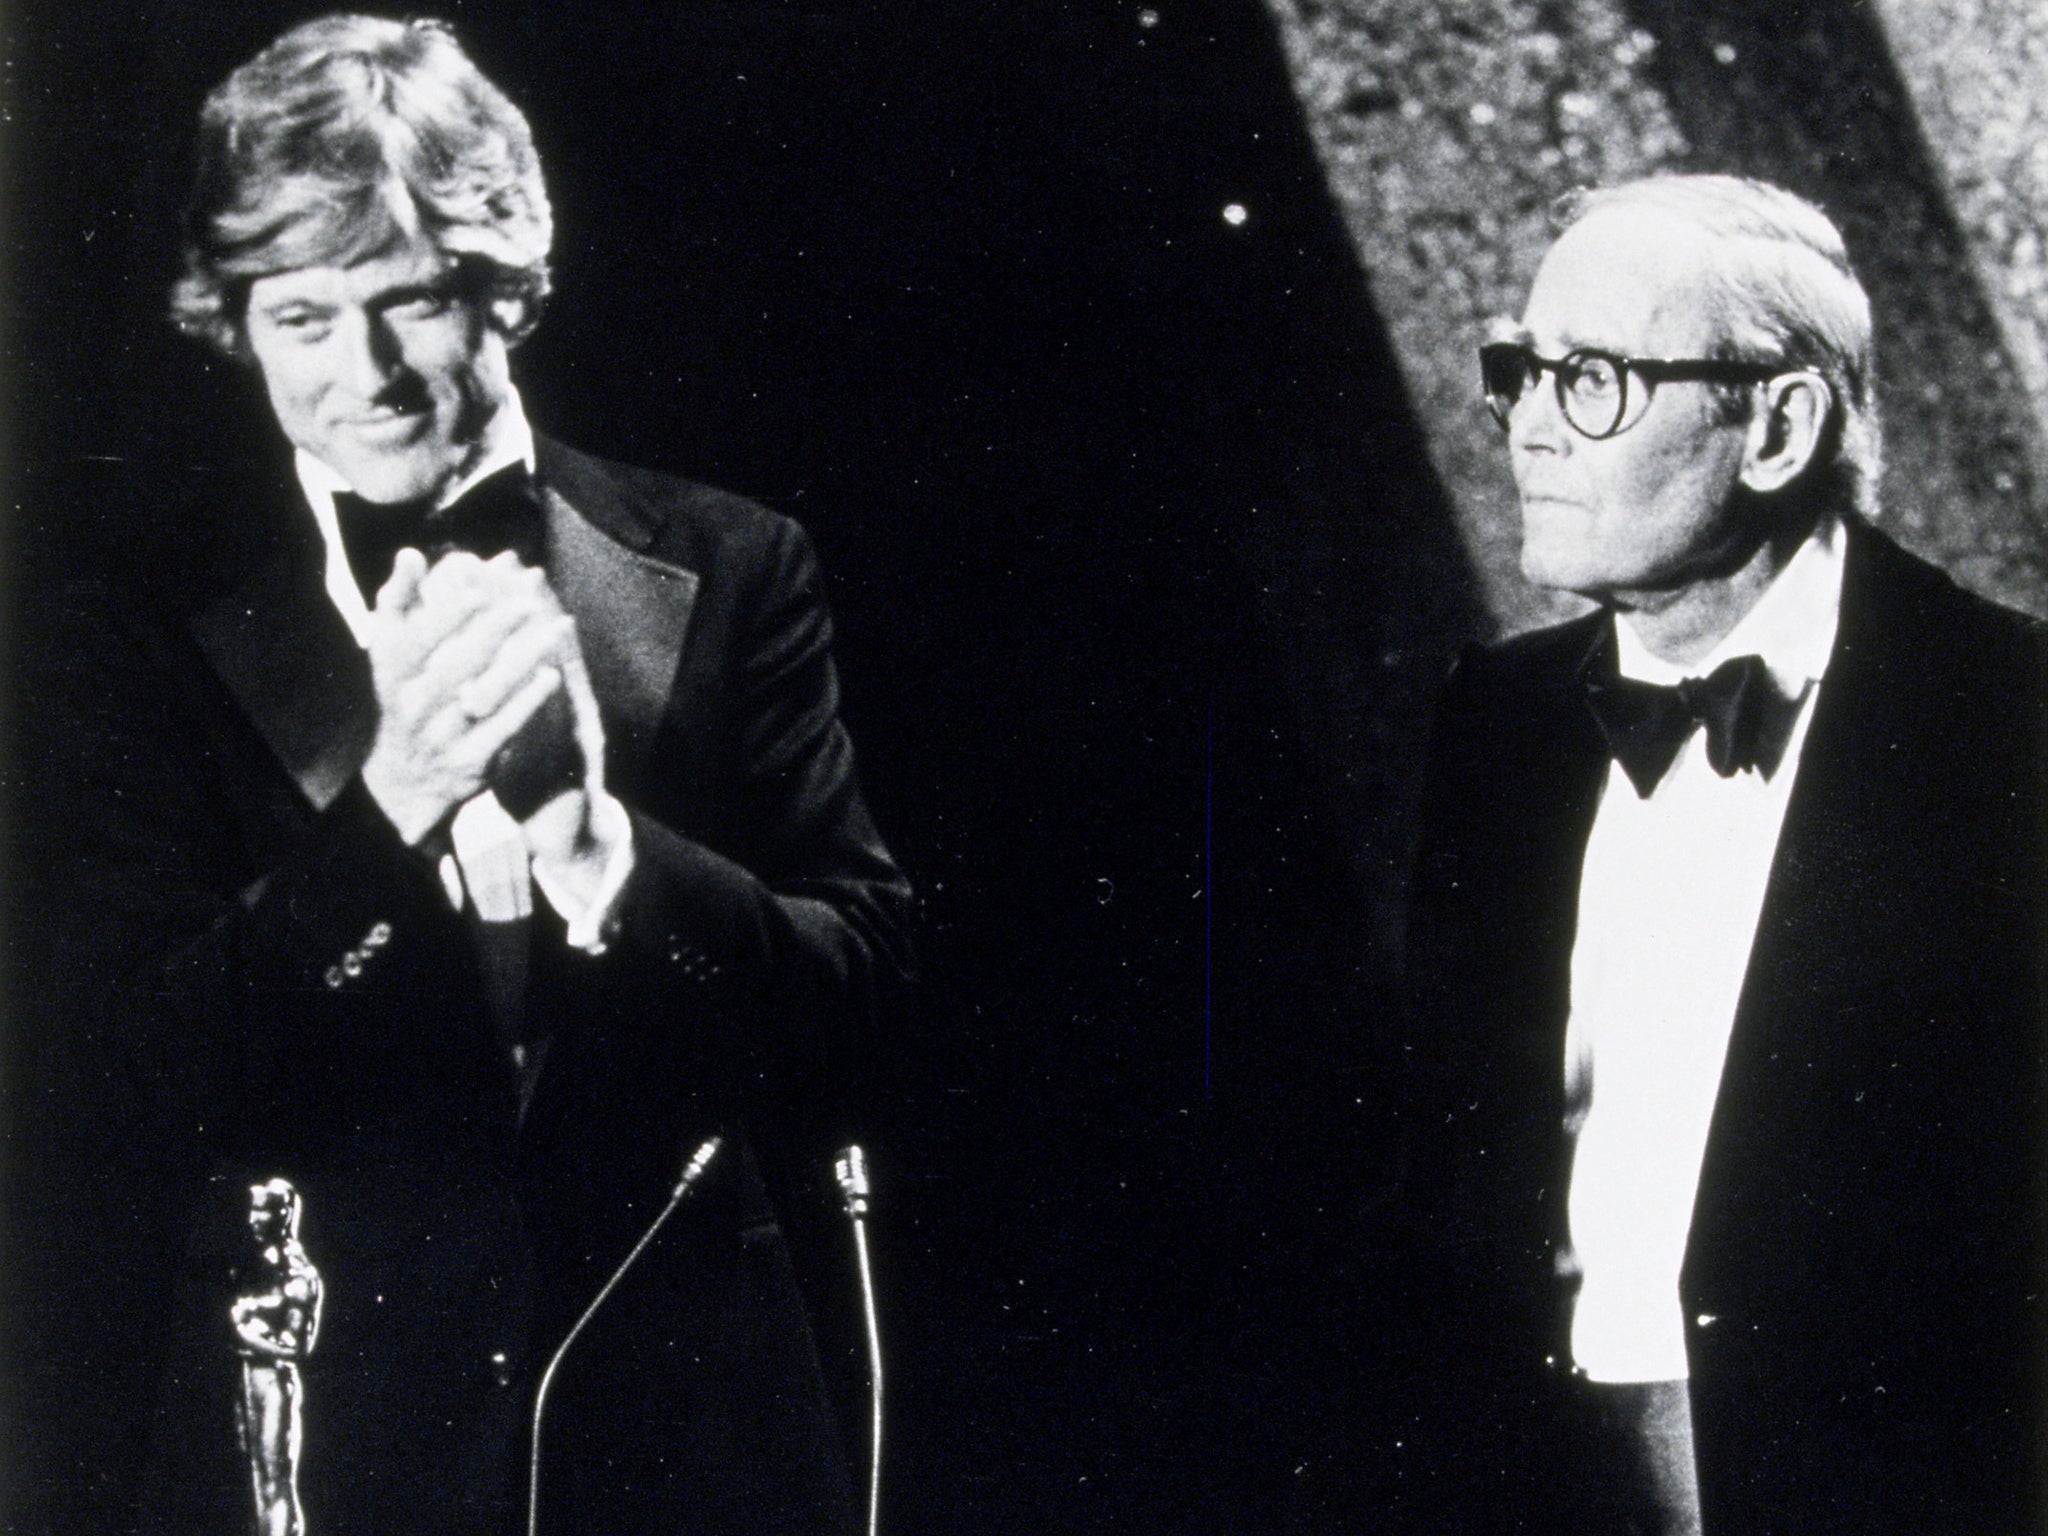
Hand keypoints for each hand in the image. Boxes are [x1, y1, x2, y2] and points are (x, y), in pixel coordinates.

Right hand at [358, 550, 574, 843]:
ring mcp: (442, 735)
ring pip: (484, 694)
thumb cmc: (405, 692)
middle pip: (457, 663)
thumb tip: (411, 552)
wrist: (406, 776)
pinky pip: (502, 728)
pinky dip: (526, 701)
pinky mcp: (470, 761)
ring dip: (522, 660)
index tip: (481, 588)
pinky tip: (551, 675)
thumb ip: (400, 600)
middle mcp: (413, 704)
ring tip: (554, 630)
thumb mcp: (391, 650)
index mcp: (392, 672)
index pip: (419, 637)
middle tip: (530, 601)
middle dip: (494, 630)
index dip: (450, 613)